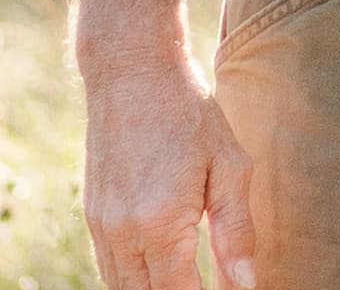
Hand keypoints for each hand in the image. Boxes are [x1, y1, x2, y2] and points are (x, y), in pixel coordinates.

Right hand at [81, 58, 257, 289]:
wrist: (133, 70)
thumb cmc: (189, 112)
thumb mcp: (228, 164)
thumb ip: (236, 231)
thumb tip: (246, 286)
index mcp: (160, 223)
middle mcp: (123, 232)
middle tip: (206, 282)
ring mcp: (102, 225)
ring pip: (122, 288)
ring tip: (185, 277)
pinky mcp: (93, 215)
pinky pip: (109, 267)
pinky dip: (132, 279)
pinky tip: (158, 270)